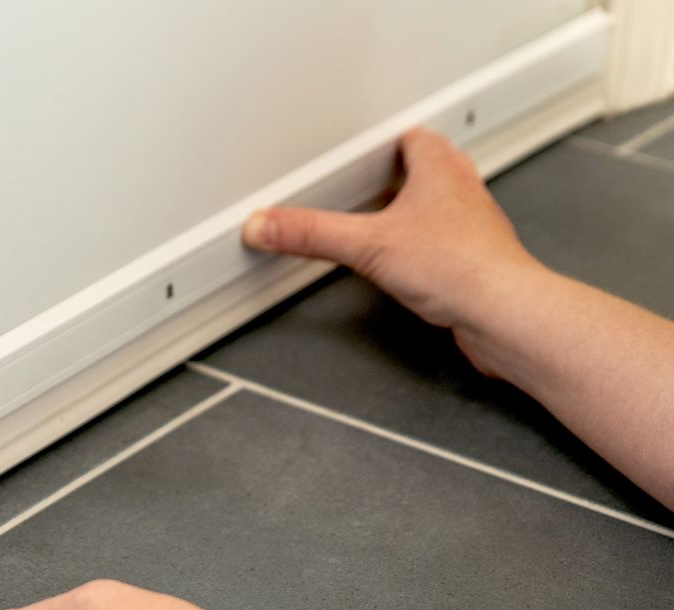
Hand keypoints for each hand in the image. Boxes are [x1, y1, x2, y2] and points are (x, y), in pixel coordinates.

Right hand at [241, 127, 547, 377]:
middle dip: (402, 173)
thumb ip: (312, 234)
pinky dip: (427, 250)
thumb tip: (267, 224)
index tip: (367, 146)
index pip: (415, 137)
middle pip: (431, 167)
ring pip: (441, 206)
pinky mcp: (475, 262)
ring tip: (386, 222)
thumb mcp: (366, 246)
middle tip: (375, 179)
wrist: (503, 311)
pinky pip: (447, 245)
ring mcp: (473, 228)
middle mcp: (462, 192)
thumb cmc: (460, 268)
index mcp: (441, 169)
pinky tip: (410, 266)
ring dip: (415, 211)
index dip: (389, 140)